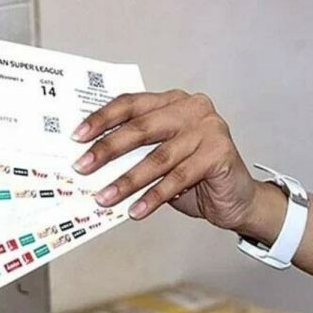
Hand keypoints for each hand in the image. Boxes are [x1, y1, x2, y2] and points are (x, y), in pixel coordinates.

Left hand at [71, 90, 285, 243]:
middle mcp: (192, 109)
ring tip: (104, 198)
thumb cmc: (192, 175)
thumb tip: (89, 161)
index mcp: (172, 101)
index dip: (102, 119)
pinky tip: (135, 211)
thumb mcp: (158, 156)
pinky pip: (177, 179)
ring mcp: (209, 129)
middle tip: (82, 168)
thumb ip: (134, 150)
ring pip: (158, 158)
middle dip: (107, 150)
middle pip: (141, 127)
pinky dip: (153, 197)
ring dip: (127, 181)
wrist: (235, 198)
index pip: (131, 103)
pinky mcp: (220, 154)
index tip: (77, 137)